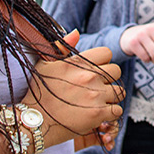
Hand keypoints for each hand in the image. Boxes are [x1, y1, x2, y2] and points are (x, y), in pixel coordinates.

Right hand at [25, 31, 123, 148]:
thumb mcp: (46, 64)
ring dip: (110, 97)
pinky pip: (117, 110)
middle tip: (96, 88)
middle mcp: (89, 76)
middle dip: (108, 79)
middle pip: (116, 71)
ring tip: (97, 102)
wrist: (34, 121)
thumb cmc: (38, 92)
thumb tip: (77, 32)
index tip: (94, 71)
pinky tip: (99, 114)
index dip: (102, 62)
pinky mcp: (98, 114)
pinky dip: (110, 113)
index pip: (107, 53)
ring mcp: (95, 95)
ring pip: (119, 92)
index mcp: (78, 62)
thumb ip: (62, 46)